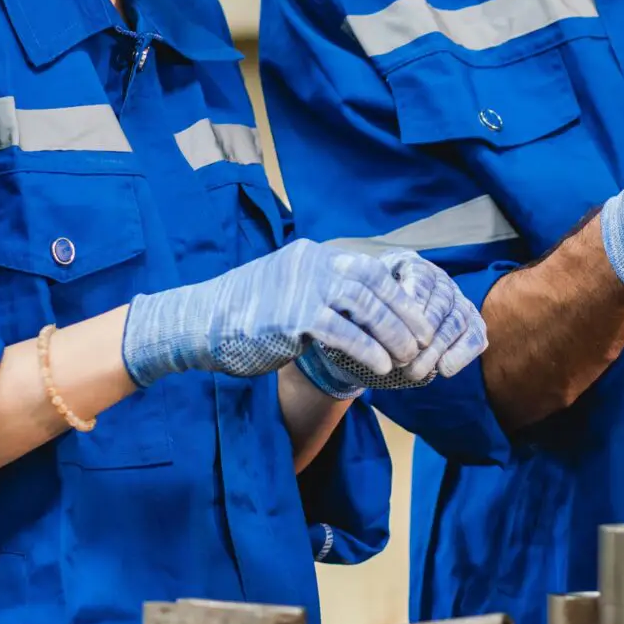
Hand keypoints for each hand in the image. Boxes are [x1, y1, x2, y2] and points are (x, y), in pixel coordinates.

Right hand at [121, 240, 479, 396]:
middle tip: (425, 340)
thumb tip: (359, 307)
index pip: (370, 269)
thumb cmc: (245, 314)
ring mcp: (301, 288)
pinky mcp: (291, 317)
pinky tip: (382, 365)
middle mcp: (311, 266)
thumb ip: (320, 292)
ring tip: (410, 356)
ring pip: (364, 305)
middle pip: (375, 284)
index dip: (400, 295)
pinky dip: (367, 348)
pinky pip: (341, 331)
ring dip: (393, 333)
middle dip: (406, 314)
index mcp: (313, 257)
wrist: (198, 323)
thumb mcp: (288, 291)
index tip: (420, 319)